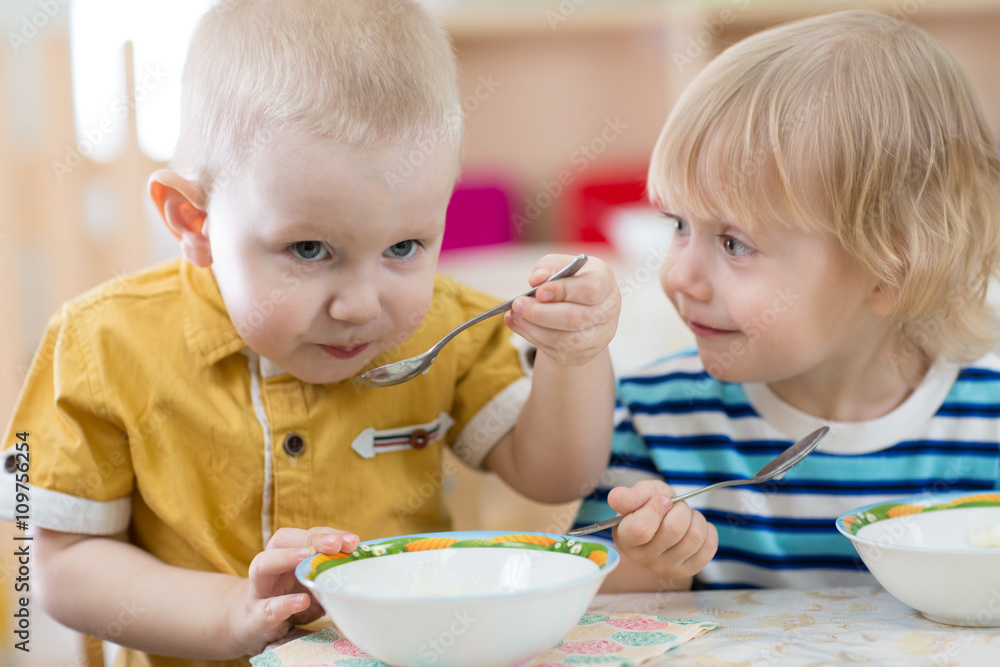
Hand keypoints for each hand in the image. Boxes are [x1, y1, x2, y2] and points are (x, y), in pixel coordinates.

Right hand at [227, 527, 359, 654]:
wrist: (251, 624)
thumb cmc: (287, 596)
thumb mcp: (311, 583)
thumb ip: (330, 573)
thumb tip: (363, 568)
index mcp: (288, 553)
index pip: (308, 534)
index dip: (330, 534)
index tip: (353, 541)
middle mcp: (271, 565)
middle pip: (283, 539)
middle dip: (310, 538)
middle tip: (334, 543)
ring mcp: (259, 589)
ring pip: (263, 565)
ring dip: (286, 557)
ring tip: (309, 556)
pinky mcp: (255, 616)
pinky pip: (266, 607)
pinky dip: (283, 604)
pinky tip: (302, 601)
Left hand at [504, 254, 620, 366]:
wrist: (581, 307)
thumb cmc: (571, 280)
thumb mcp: (562, 265)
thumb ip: (550, 266)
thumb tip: (537, 279)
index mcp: (605, 283)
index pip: (590, 289)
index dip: (563, 291)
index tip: (538, 291)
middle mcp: (607, 311)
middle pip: (575, 318)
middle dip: (540, 313)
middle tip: (518, 305)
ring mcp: (598, 336)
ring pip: (565, 340)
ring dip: (534, 328)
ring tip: (515, 315)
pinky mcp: (584, 354)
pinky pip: (557, 350)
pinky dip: (533, 338)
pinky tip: (519, 324)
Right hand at [608, 480, 717, 586]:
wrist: (660, 523)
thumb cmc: (647, 506)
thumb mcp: (638, 495)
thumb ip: (629, 496)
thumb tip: (616, 498)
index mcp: (625, 539)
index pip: (642, 529)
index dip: (656, 508)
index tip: (662, 499)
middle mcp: (643, 559)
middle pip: (674, 530)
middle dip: (680, 508)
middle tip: (675, 506)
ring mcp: (666, 568)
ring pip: (695, 536)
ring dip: (695, 517)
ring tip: (685, 516)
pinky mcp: (687, 570)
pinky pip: (709, 546)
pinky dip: (708, 529)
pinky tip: (694, 527)